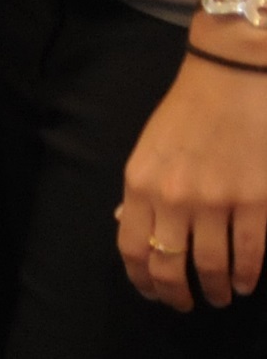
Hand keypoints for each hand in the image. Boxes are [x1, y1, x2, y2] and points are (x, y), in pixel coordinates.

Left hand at [117, 40, 266, 310]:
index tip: (153, 292)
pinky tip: (246, 282)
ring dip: (217, 289)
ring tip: (221, 295)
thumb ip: (142, 192)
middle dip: (177, 294)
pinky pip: (250, 254)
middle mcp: (173, 198)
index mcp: (140, 184)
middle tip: (187, 303)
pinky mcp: (255, 202)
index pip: (131, 248)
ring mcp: (216, 202)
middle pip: (169, 266)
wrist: (231, 80)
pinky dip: (248, 275)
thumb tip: (130, 226)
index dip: (142, 280)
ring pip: (212, 266)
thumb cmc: (186, 112)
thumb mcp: (148, 150)